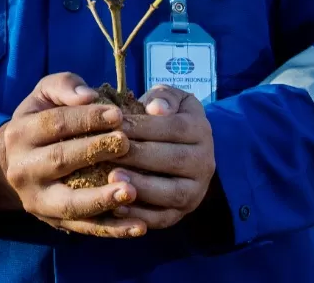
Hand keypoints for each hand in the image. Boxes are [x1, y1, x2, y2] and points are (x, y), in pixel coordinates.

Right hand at [0, 72, 148, 238]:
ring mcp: (38, 200)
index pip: (55, 124)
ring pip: (70, 202)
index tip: (118, 115)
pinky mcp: (54, 221)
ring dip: (102, 198)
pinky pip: (85, 228)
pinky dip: (113, 229)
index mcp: (20, 133)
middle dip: (95, 151)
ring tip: (131, 191)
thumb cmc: (40, 121)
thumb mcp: (43, 96)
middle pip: (60, 160)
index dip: (87, 119)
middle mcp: (23, 169)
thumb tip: (88, 95)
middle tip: (126, 144)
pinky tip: (140, 226)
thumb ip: (64, 86)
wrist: (14, 163)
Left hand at [100, 85, 215, 232]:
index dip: (143, 126)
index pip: (174, 128)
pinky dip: (141, 215)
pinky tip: (116, 207)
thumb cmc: (163, 116)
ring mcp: (196, 190)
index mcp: (201, 131)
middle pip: (174, 160)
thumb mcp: (167, 98)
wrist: (176, 145)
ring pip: (173, 192)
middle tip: (108, 153)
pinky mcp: (182, 212)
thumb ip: (163, 96)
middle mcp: (205, 162)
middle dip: (139, 156)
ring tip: (112, 178)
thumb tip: (157, 108)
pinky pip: (164, 218)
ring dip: (141, 187)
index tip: (114, 124)